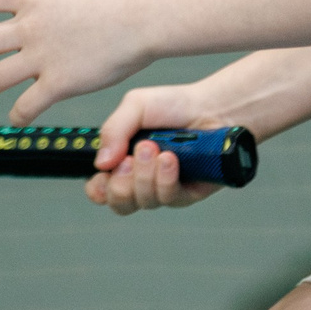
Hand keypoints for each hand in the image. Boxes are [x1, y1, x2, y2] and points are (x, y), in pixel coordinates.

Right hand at [86, 83, 231, 215]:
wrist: (212, 108)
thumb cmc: (175, 106)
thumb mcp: (136, 106)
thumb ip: (113, 130)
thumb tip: (100, 163)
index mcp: (122, 160)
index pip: (100, 189)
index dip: (98, 188)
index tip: (103, 175)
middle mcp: (141, 180)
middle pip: (119, 203)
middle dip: (122, 181)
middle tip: (131, 157)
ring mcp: (163, 189)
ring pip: (143, 201)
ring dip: (145, 176)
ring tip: (156, 149)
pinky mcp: (185, 195)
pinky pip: (168, 198)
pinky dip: (165, 178)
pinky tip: (171, 159)